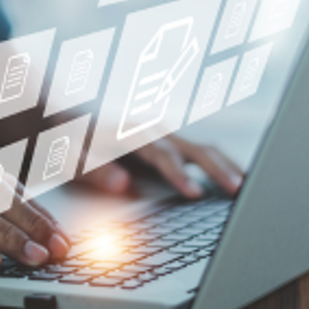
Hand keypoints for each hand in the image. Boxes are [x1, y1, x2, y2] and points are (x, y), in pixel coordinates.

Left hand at [77, 134, 243, 198]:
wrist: (60, 114)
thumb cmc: (64, 140)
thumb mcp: (70, 158)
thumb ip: (95, 171)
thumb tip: (123, 184)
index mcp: (131, 132)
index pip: (162, 154)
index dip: (179, 175)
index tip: (195, 194)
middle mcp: (152, 128)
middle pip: (194, 147)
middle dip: (218, 169)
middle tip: (239, 191)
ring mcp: (163, 133)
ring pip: (204, 147)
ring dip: (226, 165)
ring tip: (248, 187)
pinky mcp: (167, 141)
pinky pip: (199, 151)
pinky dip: (220, 164)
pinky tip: (234, 179)